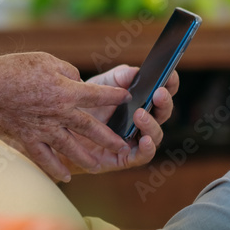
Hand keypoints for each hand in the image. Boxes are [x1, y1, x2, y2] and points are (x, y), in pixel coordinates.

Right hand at [0, 53, 131, 182]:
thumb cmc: (15, 69)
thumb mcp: (47, 60)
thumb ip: (67, 72)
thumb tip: (76, 81)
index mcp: (68, 91)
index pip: (98, 95)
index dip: (114, 96)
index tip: (125, 98)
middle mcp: (61, 113)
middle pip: (90, 127)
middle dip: (109, 137)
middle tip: (123, 145)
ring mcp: (45, 128)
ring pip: (71, 146)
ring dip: (86, 157)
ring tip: (99, 166)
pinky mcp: (29, 137)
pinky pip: (45, 157)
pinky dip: (55, 168)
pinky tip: (65, 177)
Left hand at [57, 64, 178, 174]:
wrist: (59, 131)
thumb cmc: (81, 107)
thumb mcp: (97, 87)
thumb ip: (116, 78)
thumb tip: (135, 71)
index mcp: (139, 102)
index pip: (161, 92)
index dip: (170, 84)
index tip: (170, 74)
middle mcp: (141, 122)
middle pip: (163, 113)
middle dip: (164, 102)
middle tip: (158, 93)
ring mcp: (134, 140)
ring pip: (155, 135)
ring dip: (152, 124)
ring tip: (140, 114)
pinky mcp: (124, 158)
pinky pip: (142, 156)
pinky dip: (147, 148)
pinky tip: (143, 139)